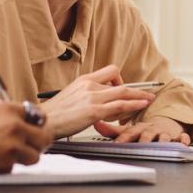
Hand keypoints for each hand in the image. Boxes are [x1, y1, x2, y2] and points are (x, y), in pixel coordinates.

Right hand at [0, 101, 53, 172]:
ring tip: (9, 153)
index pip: (39, 115)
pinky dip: (6, 166)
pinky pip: (14, 168)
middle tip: (34, 144)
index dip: (38, 123)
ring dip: (26, 156)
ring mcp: (10, 148)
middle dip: (40, 141)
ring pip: (34, 156)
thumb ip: (7, 115)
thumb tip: (25, 123)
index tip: (37, 127)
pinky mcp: (3, 167)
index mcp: (8, 109)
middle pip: (45, 137)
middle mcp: (14, 127)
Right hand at [40, 65, 155, 137]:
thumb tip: (100, 103)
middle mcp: (89, 85)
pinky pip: (119, 105)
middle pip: (119, 81)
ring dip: (139, 96)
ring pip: (123, 92)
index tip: (124, 89)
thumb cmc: (55, 114)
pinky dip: (133, 104)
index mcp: (84, 80)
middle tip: (146, 93)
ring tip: (149, 100)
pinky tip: (140, 106)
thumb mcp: (72, 97)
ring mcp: (92, 97)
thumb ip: (86, 96)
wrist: (43, 121)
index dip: (120, 80)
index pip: (109, 72)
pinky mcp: (94, 110)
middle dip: (136, 89)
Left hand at [95, 116, 189, 144]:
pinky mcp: (176, 135)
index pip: (130, 133)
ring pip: (164, 137)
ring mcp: (164, 133)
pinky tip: (184, 142)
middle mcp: (151, 130)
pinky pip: (182, 138)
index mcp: (138, 129)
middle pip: (147, 135)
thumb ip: (112, 130)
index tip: (118, 145)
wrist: (164, 123)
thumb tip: (95, 124)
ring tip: (163, 144)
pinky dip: (184, 140)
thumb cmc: (144, 130)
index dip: (124, 139)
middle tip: (142, 145)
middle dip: (145, 140)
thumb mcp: (129, 130)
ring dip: (164, 140)